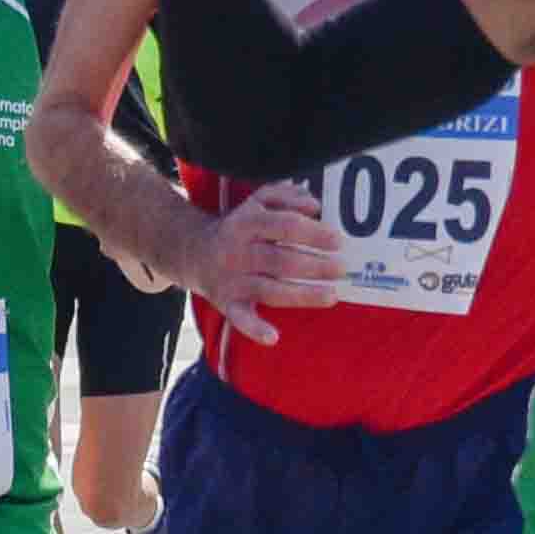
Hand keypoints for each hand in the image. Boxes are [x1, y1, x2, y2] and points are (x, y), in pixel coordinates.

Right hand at [183, 182, 344, 340]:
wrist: (193, 252)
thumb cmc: (239, 226)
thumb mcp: (257, 201)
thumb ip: (285, 195)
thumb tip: (314, 205)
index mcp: (246, 223)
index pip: (285, 226)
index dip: (313, 233)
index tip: (337, 240)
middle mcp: (237, 251)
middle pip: (280, 260)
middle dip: (314, 266)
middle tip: (342, 268)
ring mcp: (232, 279)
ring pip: (269, 290)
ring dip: (302, 294)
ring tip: (332, 296)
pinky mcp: (226, 303)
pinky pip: (239, 318)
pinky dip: (254, 329)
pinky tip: (273, 337)